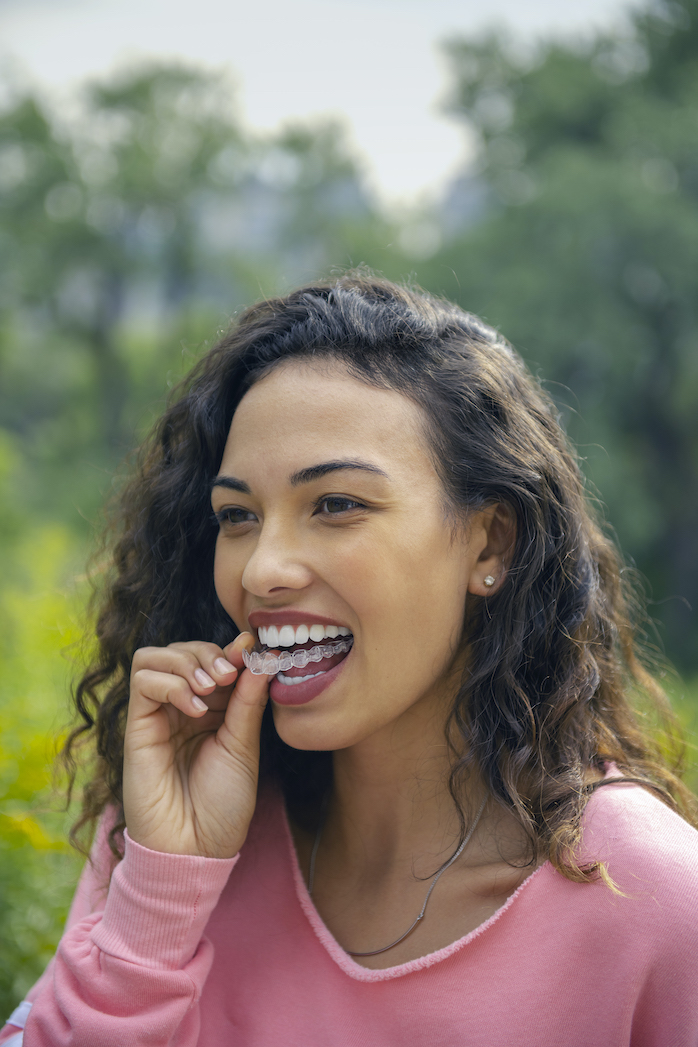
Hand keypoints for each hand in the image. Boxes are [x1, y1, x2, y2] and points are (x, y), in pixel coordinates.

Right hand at [123, 633, 268, 858]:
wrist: (195, 849)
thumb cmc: (223, 804)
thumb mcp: (243, 745)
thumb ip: (247, 700)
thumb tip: (260, 656)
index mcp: (213, 710)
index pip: (214, 659)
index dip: (232, 650)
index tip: (252, 648)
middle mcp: (183, 707)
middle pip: (183, 649)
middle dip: (209, 652)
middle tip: (229, 674)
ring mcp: (158, 716)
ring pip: (155, 656)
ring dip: (186, 662)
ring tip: (210, 689)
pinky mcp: (136, 727)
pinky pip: (143, 681)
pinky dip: (170, 684)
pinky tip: (193, 709)